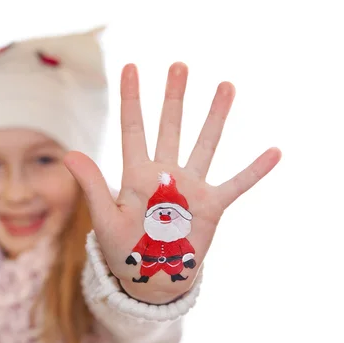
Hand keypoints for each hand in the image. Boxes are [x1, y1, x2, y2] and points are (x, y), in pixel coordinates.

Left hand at [65, 62, 280, 303]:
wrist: (152, 277)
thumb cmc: (124, 249)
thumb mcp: (105, 219)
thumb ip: (92, 186)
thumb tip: (68, 154)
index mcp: (137, 175)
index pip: (133, 129)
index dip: (131, 98)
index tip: (130, 67)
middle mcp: (166, 174)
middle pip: (171, 127)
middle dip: (174, 97)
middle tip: (179, 66)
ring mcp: (191, 188)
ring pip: (205, 144)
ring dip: (215, 116)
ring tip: (226, 86)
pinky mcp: (212, 206)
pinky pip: (237, 184)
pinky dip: (255, 170)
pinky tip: (275, 152)